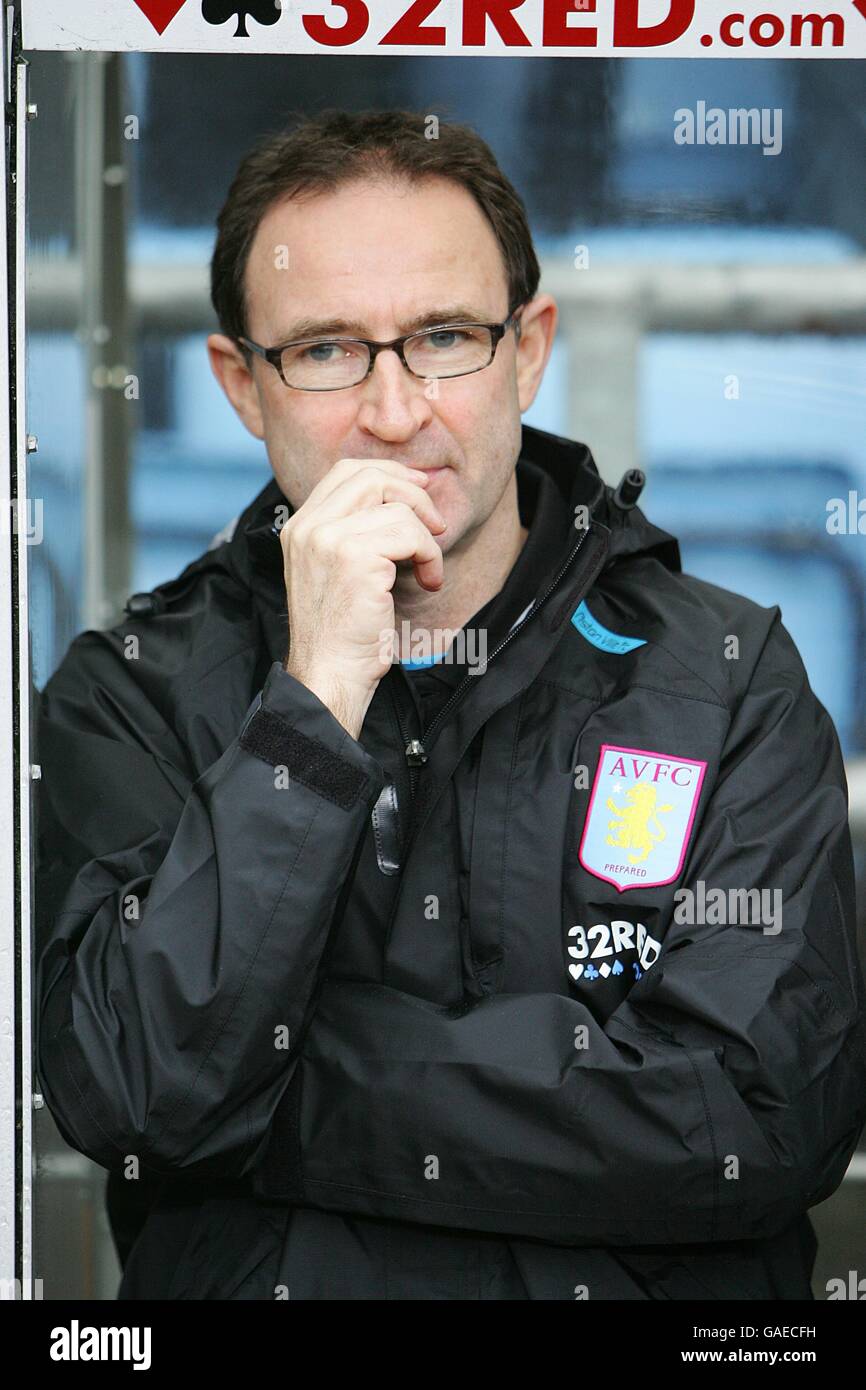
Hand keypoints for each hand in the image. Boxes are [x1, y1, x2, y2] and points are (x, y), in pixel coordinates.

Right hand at [279, 458, 446, 737]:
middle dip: (414, 494)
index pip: (346, 471)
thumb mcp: (338, 572)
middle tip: (436, 526)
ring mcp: (327, 539)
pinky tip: (429, 581)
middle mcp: (307, 527)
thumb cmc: (342, 634)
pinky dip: (430, 556)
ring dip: (426, 536)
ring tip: (429, 568)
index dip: (390, 473)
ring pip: (397, 506)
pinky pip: (410, 534)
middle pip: (371, 475)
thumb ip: (354, 533)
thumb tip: (402, 496)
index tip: (420, 491)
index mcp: (299, 527)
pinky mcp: (354, 557)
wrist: (330, 676)